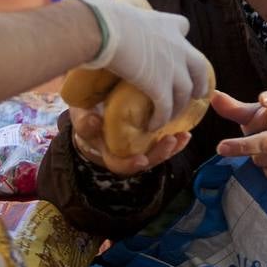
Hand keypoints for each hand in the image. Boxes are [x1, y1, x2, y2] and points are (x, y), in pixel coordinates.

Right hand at [69, 0, 210, 131]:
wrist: (105, 29)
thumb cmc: (105, 16)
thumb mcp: (121, 10)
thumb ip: (118, 15)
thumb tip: (95, 10)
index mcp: (166, 24)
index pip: (183, 26)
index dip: (181, 38)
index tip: (176, 44)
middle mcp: (178, 46)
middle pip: (199, 67)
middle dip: (199, 81)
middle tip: (193, 92)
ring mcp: (172, 68)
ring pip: (186, 93)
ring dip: (179, 106)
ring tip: (171, 115)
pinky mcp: (161, 87)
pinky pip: (166, 109)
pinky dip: (161, 119)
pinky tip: (153, 125)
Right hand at [69, 106, 190, 175]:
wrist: (95, 102)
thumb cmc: (87, 110)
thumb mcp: (80, 113)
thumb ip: (84, 121)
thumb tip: (94, 121)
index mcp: (108, 151)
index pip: (118, 165)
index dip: (130, 164)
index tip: (141, 160)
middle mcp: (127, 152)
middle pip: (145, 161)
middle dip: (159, 154)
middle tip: (169, 140)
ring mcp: (141, 144)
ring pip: (158, 152)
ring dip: (172, 147)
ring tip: (183, 136)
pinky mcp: (151, 133)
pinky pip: (164, 140)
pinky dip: (176, 138)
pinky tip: (186, 131)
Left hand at [212, 90, 266, 182]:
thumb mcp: (255, 115)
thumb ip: (233, 108)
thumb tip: (211, 96)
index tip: (262, 98)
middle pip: (266, 141)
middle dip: (243, 146)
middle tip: (220, 148)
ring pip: (262, 160)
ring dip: (255, 157)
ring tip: (263, 150)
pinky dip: (265, 169)